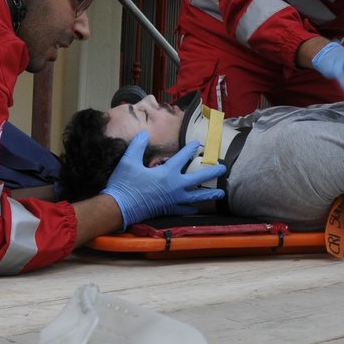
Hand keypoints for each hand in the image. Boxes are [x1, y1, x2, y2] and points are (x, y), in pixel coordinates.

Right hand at [100, 134, 225, 225]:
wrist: (119, 208)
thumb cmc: (125, 184)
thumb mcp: (128, 161)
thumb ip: (137, 145)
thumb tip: (144, 134)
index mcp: (167, 172)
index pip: (183, 157)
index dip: (191, 149)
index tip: (199, 143)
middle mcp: (174, 186)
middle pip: (198, 178)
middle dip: (212, 172)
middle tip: (223, 169)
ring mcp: (174, 200)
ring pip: (196, 196)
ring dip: (209, 194)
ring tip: (221, 193)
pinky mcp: (169, 209)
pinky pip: (185, 209)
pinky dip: (192, 208)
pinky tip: (197, 208)